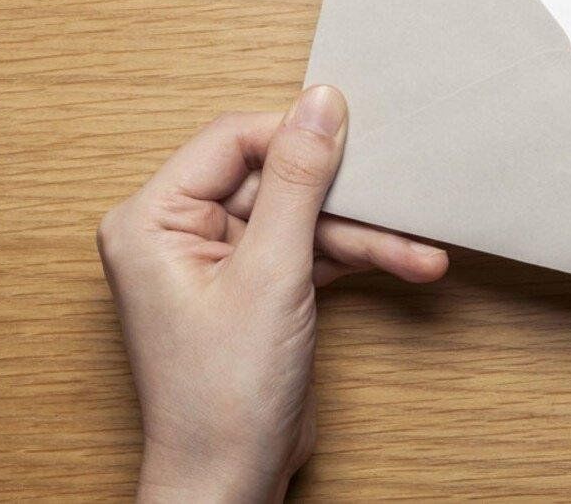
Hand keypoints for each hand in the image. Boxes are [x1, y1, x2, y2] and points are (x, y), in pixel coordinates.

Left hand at [97, 86, 447, 502]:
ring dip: (362, 234)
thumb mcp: (272, 273)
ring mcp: (218, 261)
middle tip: (400, 193)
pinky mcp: (253, 287)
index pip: (233, 140)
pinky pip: (309, 250)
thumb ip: (299, 182)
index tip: (359, 134)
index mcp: (151, 218)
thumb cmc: (222, 396)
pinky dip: (354, 258)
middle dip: (343, 197)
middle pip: (275, 178)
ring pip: (302, 218)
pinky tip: (406, 262)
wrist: (229, 482)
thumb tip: (320, 103)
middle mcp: (177, 232)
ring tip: (419, 251)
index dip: (297, 136)